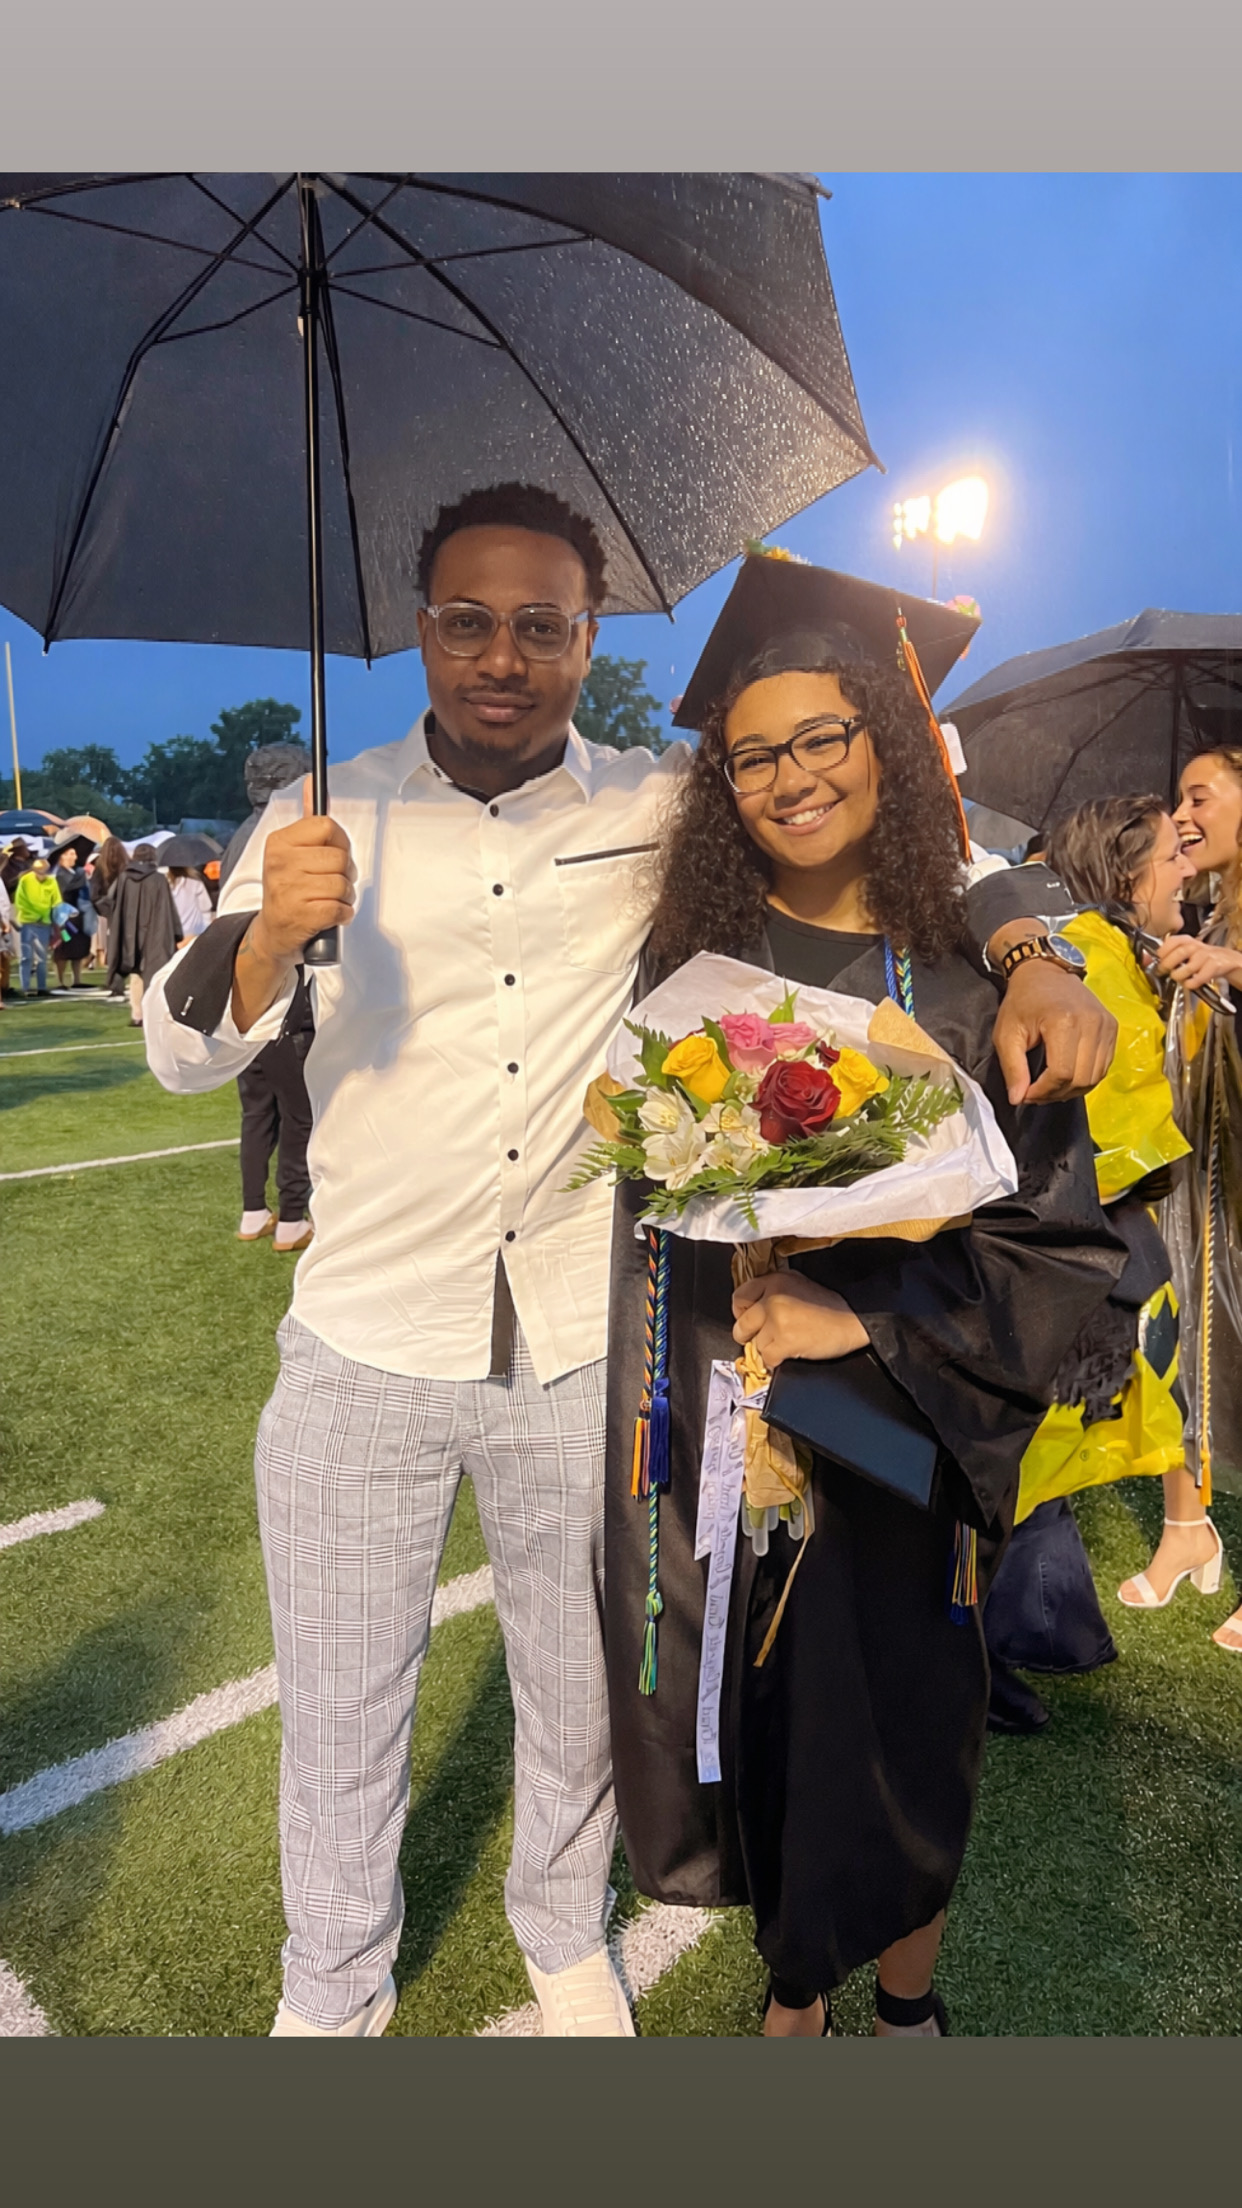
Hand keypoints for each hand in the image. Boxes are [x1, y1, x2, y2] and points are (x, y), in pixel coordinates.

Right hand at [251, 777, 355, 963]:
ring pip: (343, 884)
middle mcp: (280, 862)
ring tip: (329, 899)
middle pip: (340, 858)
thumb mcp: (291, 851)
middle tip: (331, 883)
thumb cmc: (289, 888)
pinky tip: (331, 914)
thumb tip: (313, 781)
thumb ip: (308, 819)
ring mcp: (289, 889)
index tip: (335, 853)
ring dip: (345, 896)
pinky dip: (343, 914)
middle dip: (346, 874)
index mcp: (279, 842)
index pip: (326, 826)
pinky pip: (340, 908)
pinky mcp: (301, 915)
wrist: (273, 932)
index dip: (340, 842)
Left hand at [732, 1271, 868, 1367]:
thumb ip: (774, 1290)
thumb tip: (754, 1306)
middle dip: (749, 1335)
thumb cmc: (830, 1305)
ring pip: (756, 1344)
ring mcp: (777, 1320)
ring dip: (769, 1348)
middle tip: (763, 1338)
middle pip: (742, 1325)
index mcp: (775, 1281)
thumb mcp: (799, 1283)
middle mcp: (772, 1298)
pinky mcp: (785, 1341)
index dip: (743, 1312)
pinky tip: (790, 1354)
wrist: (854, 1320)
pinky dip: (776, 1361)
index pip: (739, 1297)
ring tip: (787, 1343)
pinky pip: (767, 1358)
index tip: (750, 1319)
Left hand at [991, 958, 1116, 1105]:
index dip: (1043, 1091)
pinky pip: (1103, 1066)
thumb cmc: (1022, 1001)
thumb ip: (1013, 1068)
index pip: (1061, 1074)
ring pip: (1095, 1076)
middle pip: (1081, 1079)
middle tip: (1036, 1092)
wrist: (1045, 972)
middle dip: (1056, 1093)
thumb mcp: (1006, 1034)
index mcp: (1064, 1021)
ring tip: (1050, 1086)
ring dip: (1072, 1089)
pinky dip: (1086, 1077)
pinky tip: (1067, 1075)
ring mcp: (1106, 1025)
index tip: (1026, 1093)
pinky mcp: (1112, 1027)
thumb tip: (1018, 1099)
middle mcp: (1092, 1023)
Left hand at [1155, 933, 1241, 993]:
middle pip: (1179, 954)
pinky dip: (1191, 983)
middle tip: (1164, 971)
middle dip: (1168, 965)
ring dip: (1179, 976)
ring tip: (1178, 978)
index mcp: (1186, 940)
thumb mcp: (1185, 952)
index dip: (1163, 951)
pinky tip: (1189, 984)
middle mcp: (1196, 946)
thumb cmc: (1200, 957)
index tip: (1159, 959)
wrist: (1225, 960)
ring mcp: (1206, 956)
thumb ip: (1168, 955)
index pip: (1172, 941)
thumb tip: (1146, 960)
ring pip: (1188, 967)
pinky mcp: (1214, 966)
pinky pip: (1199, 978)